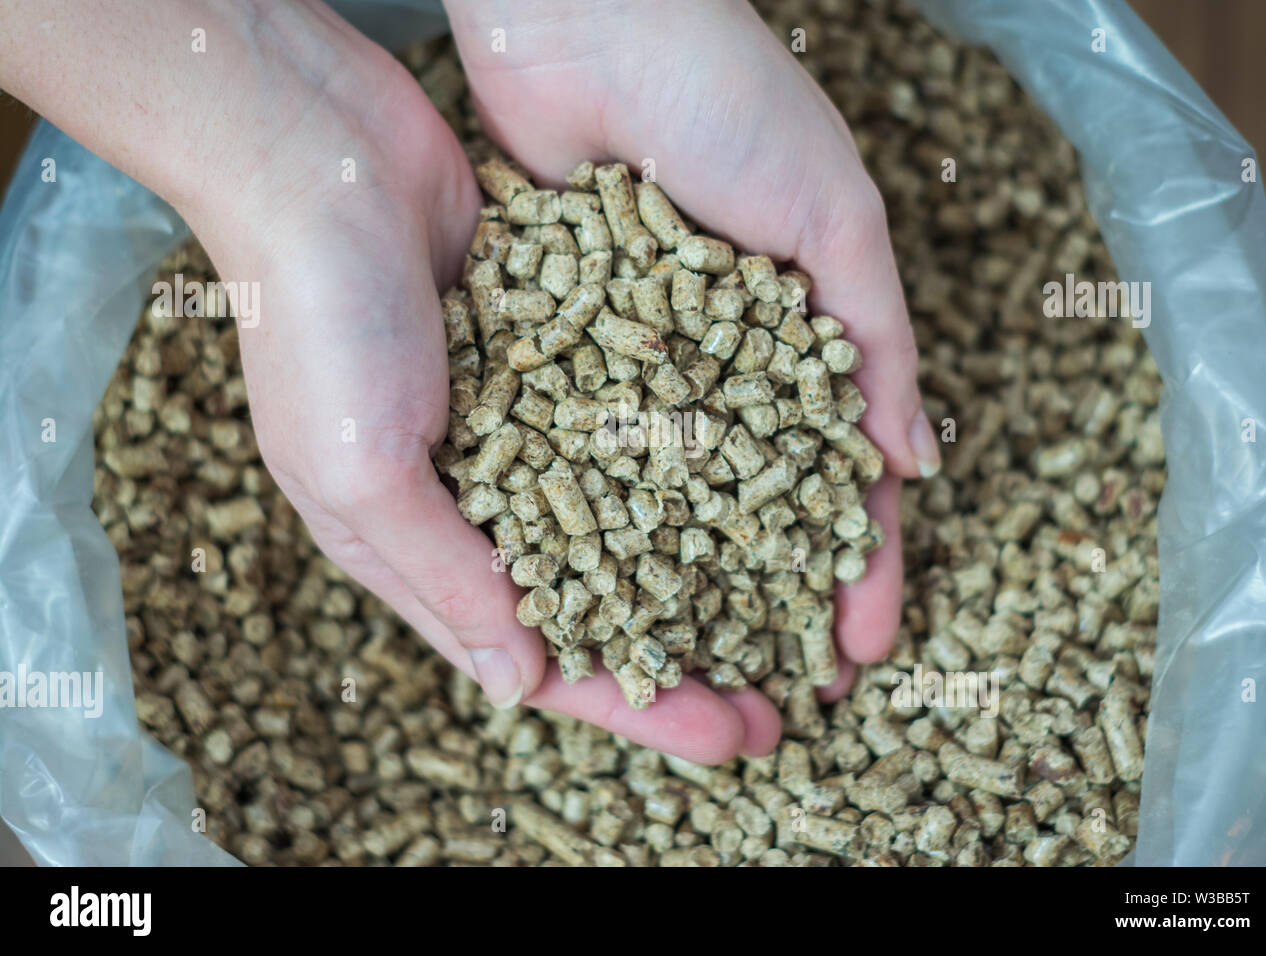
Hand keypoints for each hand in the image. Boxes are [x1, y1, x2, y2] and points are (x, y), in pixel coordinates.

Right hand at [179, 1, 781, 762]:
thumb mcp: (363, 471)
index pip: (542, 658)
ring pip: (631, 516)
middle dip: (687, 654)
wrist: (320, 155)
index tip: (728, 739)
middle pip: (603, 600)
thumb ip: (444, 577)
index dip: (636, 706)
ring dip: (704, 560)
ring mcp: (521, 425)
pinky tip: (763, 476)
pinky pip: (634, 423)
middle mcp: (475, 499)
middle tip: (778, 700)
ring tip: (791, 596)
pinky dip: (688, 455)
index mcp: (416, 547)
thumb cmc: (317, 321)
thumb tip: (521, 685)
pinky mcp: (555, 356)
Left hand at [447, 0, 937, 695]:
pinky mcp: (552, 343)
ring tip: (681, 669)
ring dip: (676, 582)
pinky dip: (587, 516)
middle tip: (773, 696)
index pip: (835, 479)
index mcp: (797, 335)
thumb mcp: (833, 217)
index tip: (856, 651)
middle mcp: (715, 364)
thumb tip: (914, 469)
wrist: (584, 16)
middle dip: (764, 602)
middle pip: (746, 510)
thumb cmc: (728, 100)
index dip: (854, 567)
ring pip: (660, 497)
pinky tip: (590, 590)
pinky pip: (574, 447)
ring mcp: (632, 361)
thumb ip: (876, 339)